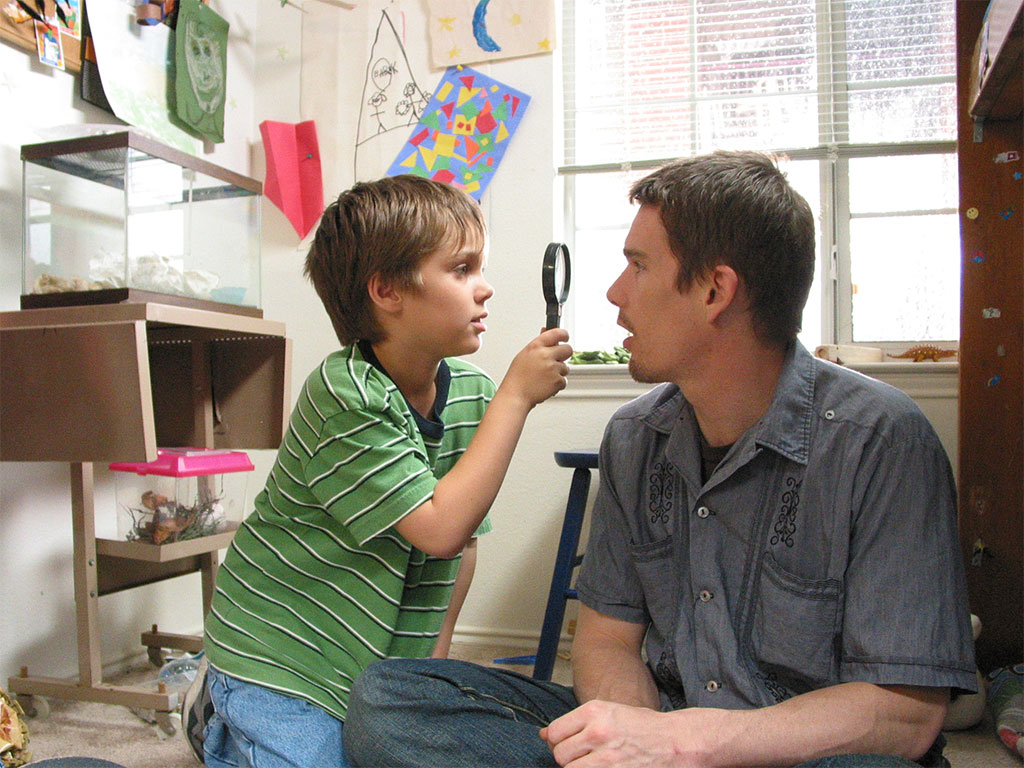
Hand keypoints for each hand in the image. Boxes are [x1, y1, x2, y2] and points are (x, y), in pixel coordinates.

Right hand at [499, 328, 571, 407]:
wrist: (516, 395)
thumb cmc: (517, 377)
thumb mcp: (525, 355)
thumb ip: (538, 344)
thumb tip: (545, 330)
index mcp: (536, 346)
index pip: (556, 333)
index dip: (564, 334)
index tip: (565, 337)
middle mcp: (545, 355)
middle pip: (568, 350)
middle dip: (564, 355)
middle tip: (556, 361)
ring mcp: (552, 368)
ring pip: (566, 367)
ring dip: (559, 372)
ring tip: (544, 377)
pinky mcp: (557, 381)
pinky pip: (564, 381)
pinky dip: (557, 384)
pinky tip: (545, 385)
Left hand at [540, 700, 712, 767]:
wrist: (675, 741)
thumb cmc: (642, 726)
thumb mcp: (608, 713)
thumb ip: (575, 723)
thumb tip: (543, 735)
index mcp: (594, 711)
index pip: (554, 733)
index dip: (558, 743)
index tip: (568, 745)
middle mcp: (597, 732)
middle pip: (561, 755)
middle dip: (568, 759)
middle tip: (584, 757)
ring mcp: (606, 757)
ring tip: (595, 763)